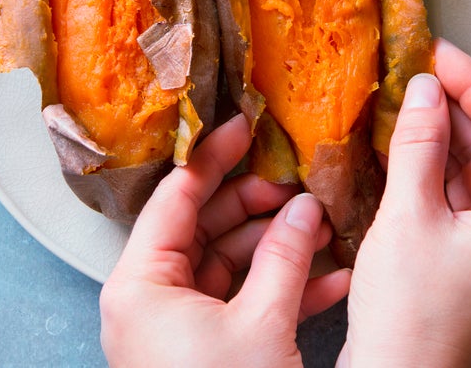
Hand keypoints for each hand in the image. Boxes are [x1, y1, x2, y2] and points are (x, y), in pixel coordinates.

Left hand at [100, 114, 350, 367]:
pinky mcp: (205, 344)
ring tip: (322, 228)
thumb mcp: (261, 326)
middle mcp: (152, 297)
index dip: (214, 158)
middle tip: (296, 187)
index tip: (244, 126)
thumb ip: (284, 257)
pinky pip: (241, 298)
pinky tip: (328, 276)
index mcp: (142, 284)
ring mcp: (179, 321)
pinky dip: (281, 286)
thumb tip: (304, 208)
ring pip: (230, 260)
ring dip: (278, 246)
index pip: (177, 197)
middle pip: (206, 225)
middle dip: (257, 206)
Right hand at [337, 38, 470, 367]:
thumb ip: (419, 145)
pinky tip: (404, 140)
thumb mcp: (410, 216)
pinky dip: (432, 166)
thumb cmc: (410, 316)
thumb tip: (422, 89)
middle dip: (454, 107)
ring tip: (405, 98)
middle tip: (416, 72)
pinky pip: (460, 193)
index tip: (440, 53)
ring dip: (440, 135)